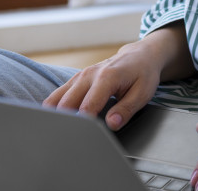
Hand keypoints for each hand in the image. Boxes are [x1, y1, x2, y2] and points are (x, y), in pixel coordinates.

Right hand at [43, 23, 194, 130]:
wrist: (140, 56)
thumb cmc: (143, 74)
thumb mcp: (143, 93)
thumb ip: (126, 109)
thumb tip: (111, 124)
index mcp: (107, 77)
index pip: (87, 107)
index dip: (84, 126)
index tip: (83, 139)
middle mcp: (89, 75)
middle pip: (66, 104)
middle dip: (65, 124)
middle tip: (67, 141)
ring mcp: (80, 76)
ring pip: (56, 99)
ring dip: (55, 117)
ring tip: (57, 134)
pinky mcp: (76, 80)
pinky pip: (57, 95)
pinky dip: (54, 109)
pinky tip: (56, 122)